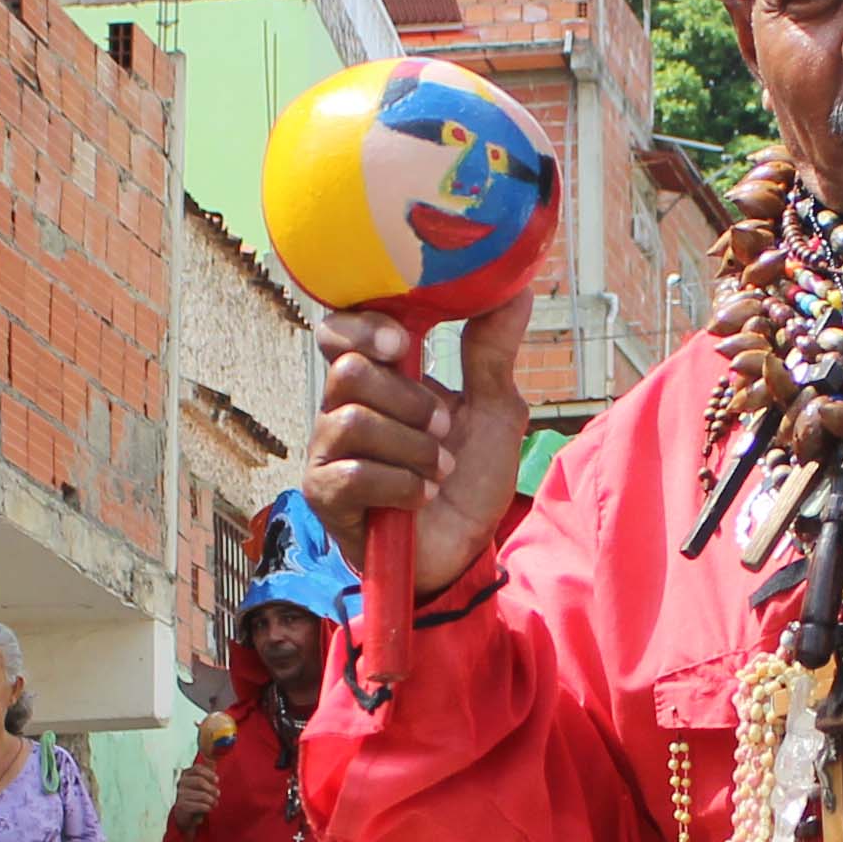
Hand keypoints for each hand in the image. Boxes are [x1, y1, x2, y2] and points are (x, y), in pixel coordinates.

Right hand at [168, 759, 223, 827]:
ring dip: (211, 800)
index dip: (209, 773)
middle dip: (212, 788)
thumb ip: (206, 774)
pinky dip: (207, 807)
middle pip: (200, 781)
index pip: (197, 769)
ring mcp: (180, 795)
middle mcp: (180, 783)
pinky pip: (199, 805)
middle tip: (217, 794)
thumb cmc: (194, 799)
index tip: (217, 780)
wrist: (184, 817)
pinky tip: (209, 809)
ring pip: (202, 795)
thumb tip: (213, 761)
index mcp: (185, 775)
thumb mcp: (200, 786)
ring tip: (214, 803)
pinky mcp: (181, 806)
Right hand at [305, 273, 545, 598]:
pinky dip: (403, 484)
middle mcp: (342, 409)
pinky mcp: (325, 495)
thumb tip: (517, 289)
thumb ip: (493, 353)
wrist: (462, 553)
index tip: (401, 341)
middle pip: (350, 371)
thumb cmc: (468, 480)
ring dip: (414, 448)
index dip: (361, 327)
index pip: (339, 331)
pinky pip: (354, 473)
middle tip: (443, 429)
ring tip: (441, 471)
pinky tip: (422, 497)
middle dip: (410, 400)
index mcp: (378, 380)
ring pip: (354, 420)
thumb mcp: (493, 411)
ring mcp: (329, 452)